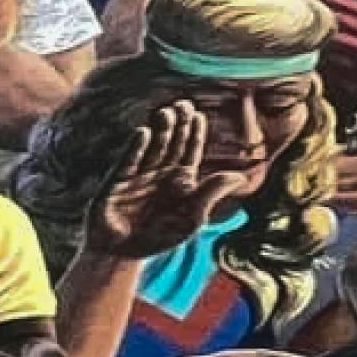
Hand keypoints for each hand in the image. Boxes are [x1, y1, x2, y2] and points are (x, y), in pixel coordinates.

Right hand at [87, 100, 216, 258]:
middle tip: (182, 104)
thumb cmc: (160, 236)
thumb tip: (240, 176)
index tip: (198, 115)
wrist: (123, 253)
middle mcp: (160, 172)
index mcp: (180, 180)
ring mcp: (138, 175)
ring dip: (159, 131)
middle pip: (171, 143)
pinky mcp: (117, 181)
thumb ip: (211, 194)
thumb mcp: (192, 217)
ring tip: (166, 112)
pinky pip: (128, 161)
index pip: (189, 151)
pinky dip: (136, 148)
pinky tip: (144, 133)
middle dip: (177, 124)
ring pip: (152, 148)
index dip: (194, 133)